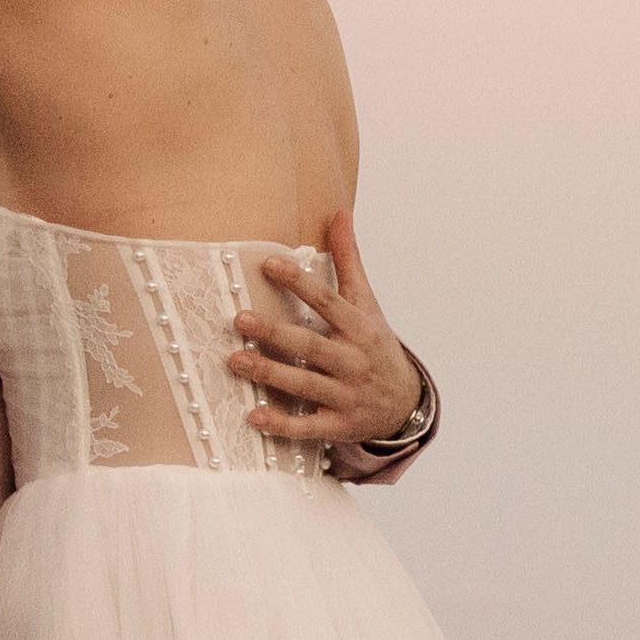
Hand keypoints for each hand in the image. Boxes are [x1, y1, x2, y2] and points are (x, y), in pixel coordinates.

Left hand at [231, 215, 424, 456]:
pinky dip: (282, 425)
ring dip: (270, 374)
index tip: (268, 264)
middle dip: (275, 334)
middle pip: (311, 346)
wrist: (404, 405)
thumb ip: (349, 261)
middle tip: (240, 318)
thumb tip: (340, 212)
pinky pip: (307, 427)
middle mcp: (353, 361)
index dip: (299, 283)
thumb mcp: (367, 304)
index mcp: (359, 328)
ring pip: (305, 385)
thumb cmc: (375, 347)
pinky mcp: (338, 425)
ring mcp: (346, 395)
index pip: (328, 302)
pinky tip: (254, 418)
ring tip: (235, 361)